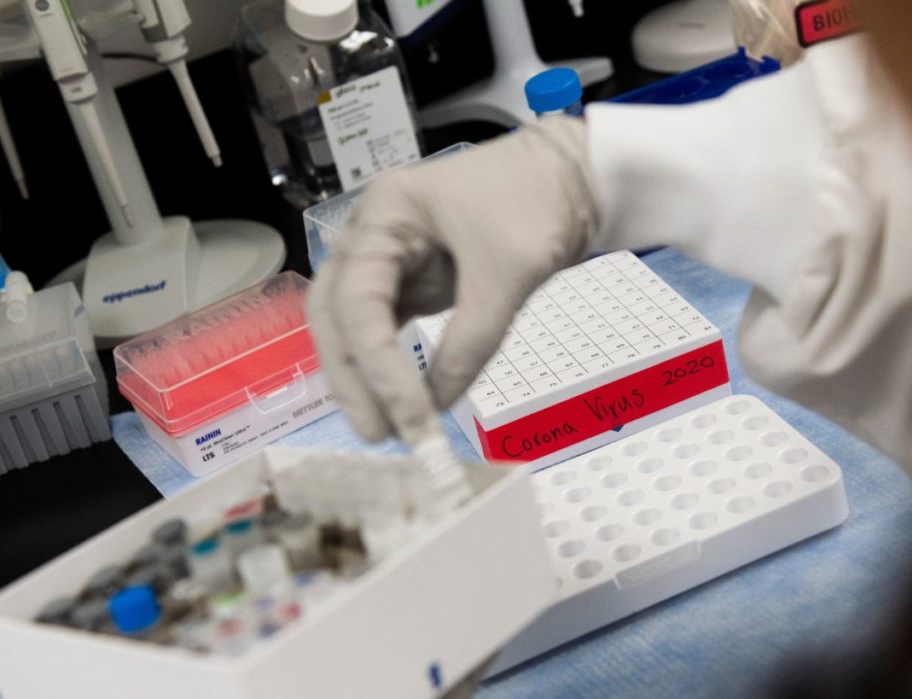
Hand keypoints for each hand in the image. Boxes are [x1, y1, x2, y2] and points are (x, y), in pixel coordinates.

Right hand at [306, 117, 599, 442]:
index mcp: (385, 214)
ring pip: (355, 326)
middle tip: (380, 434)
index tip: (410, 416)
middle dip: (353, 378)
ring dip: (366, 377)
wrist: (574, 177)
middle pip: (337, 314)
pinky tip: (404, 399)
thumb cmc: (538, 205)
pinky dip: (391, 364)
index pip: (359, 301)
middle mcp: (372, 235)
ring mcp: (389, 258)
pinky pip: (387, 328)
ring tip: (390, 427)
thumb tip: (436, 405)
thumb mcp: (507, 275)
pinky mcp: (412, 279)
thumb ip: (470, 343)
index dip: (378, 366)